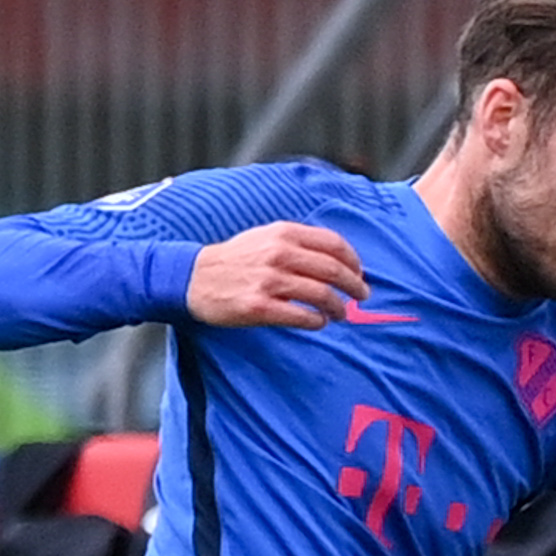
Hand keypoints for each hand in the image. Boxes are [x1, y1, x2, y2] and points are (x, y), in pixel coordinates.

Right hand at [186, 222, 366, 329]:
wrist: (193, 277)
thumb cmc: (235, 260)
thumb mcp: (266, 238)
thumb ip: (299, 244)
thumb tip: (339, 261)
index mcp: (284, 234)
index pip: (334, 244)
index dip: (354, 261)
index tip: (359, 273)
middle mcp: (279, 254)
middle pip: (334, 271)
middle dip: (355, 286)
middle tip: (362, 297)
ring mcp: (269, 281)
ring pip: (322, 295)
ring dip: (338, 308)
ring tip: (341, 314)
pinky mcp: (259, 307)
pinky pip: (302, 316)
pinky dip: (317, 321)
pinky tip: (318, 322)